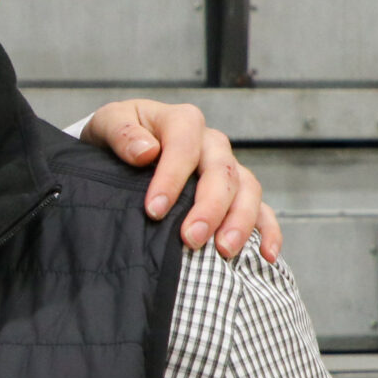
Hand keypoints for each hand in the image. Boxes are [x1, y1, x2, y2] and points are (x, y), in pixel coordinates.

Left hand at [79, 99, 280, 261]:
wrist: (126, 147)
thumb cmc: (119, 137)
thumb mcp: (109, 123)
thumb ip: (121, 133)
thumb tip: (145, 152)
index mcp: (181, 122)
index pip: (184, 145)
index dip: (172, 178)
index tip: (154, 210)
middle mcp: (211, 143)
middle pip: (221, 171)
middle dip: (209, 207)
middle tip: (191, 238)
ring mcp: (228, 168)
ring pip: (247, 190)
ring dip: (240, 221)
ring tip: (224, 251)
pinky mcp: (236, 193)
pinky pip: (262, 209)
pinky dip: (268, 231)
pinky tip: (266, 255)